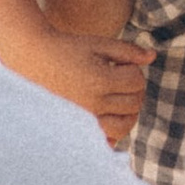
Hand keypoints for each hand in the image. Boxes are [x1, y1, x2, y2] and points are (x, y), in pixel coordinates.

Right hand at [14, 23, 152, 146]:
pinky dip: (112, 132)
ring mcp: (85, 118)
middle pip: (134, 103)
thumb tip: (153, 56)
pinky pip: (104, 139)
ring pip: (124, 126)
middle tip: (119, 78)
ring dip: (128, 112)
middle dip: (133, 89)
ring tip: (118, 97)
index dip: (132, 69)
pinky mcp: (77, 126)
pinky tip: (108, 116)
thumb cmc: (66, 48)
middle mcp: (94, 104)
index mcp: (100, 81)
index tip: (119, 63)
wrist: (31, 60)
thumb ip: (127, 51)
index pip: (136, 82)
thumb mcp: (98, 44)